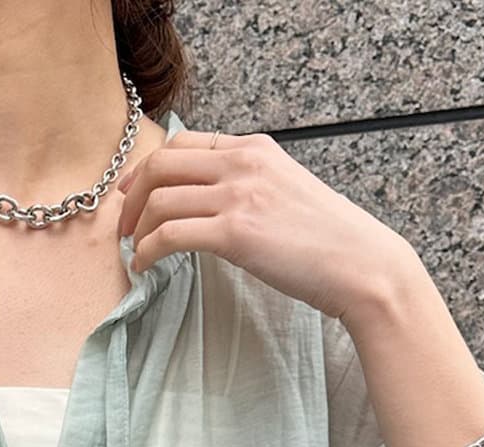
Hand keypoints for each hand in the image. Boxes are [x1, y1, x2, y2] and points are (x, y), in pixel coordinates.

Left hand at [116, 128, 417, 323]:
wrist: (360, 264)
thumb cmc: (328, 241)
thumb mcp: (286, 193)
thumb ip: (250, 187)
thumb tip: (213, 207)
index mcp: (255, 149)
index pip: (185, 144)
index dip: (147, 168)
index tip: (132, 193)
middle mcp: (243, 163)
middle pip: (161, 164)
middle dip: (132, 195)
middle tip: (124, 226)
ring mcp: (238, 195)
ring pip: (161, 198)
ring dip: (137, 228)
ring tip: (134, 252)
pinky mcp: (235, 232)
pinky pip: (171, 234)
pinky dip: (148, 251)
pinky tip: (145, 266)